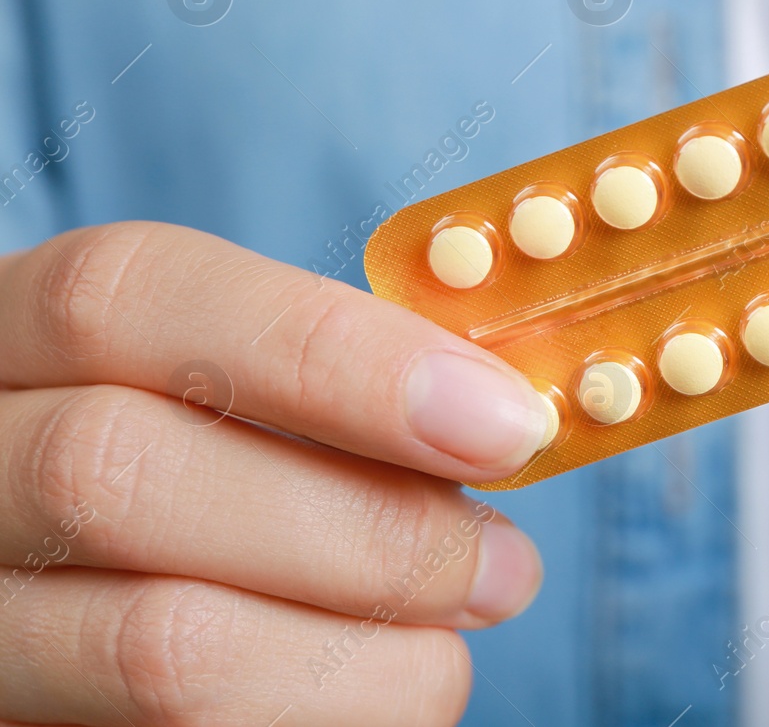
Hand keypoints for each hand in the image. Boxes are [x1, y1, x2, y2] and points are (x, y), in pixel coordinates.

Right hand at [0, 222, 550, 725]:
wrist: (75, 613)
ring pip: (151, 645)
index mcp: (7, 336)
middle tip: (505, 568)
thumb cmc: (190, 482)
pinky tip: (375, 701)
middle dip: (364, 529)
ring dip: (356, 661)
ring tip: (448, 655)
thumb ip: (314, 392)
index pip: (126, 297)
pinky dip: (313, 726)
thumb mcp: (214, 402)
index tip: (503, 422)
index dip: (334, 355)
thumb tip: (494, 419)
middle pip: (124, 472)